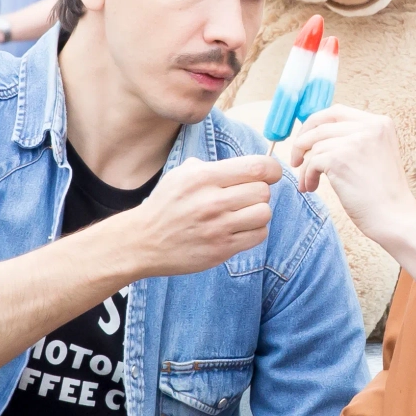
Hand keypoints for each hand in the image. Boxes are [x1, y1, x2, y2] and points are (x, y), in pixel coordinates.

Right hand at [121, 156, 279, 276]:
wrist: (144, 242)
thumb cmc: (166, 205)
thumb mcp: (181, 175)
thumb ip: (213, 167)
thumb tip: (248, 166)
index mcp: (203, 177)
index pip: (257, 167)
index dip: (271, 169)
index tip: (270, 173)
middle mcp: (212, 201)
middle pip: (263, 191)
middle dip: (259, 191)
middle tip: (246, 196)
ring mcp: (218, 227)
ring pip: (264, 213)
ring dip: (258, 212)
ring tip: (243, 213)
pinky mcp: (222, 250)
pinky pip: (258, 235)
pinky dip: (255, 231)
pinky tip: (240, 228)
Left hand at [280, 106, 415, 245]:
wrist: (394, 217)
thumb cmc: (383, 194)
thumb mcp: (376, 154)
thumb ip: (355, 139)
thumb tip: (318, 134)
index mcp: (380, 123)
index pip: (337, 112)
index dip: (316, 123)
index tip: (306, 139)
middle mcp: (369, 127)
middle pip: (321, 123)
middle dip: (303, 139)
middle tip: (296, 158)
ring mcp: (355, 141)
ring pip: (314, 145)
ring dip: (305, 165)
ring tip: (308, 182)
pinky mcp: (340, 159)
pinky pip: (311, 162)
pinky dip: (307, 175)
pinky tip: (312, 187)